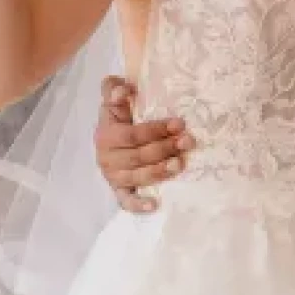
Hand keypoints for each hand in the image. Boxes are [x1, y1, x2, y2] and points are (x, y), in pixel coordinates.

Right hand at [95, 76, 193, 213]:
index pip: (133, 135)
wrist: (108, 139)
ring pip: (138, 177)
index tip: (179, 123)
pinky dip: (138, 205)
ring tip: (181, 163)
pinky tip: (155, 205)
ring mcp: (113, 176)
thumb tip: (124, 89)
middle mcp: (107, 158)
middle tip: (188, 141)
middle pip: (139, 156)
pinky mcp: (119, 190)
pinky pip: (126, 201)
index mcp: (106, 135)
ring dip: (160, 171)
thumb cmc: (118, 119)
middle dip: (165, 148)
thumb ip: (114, 89)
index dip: (156, 130)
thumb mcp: (114, 101)